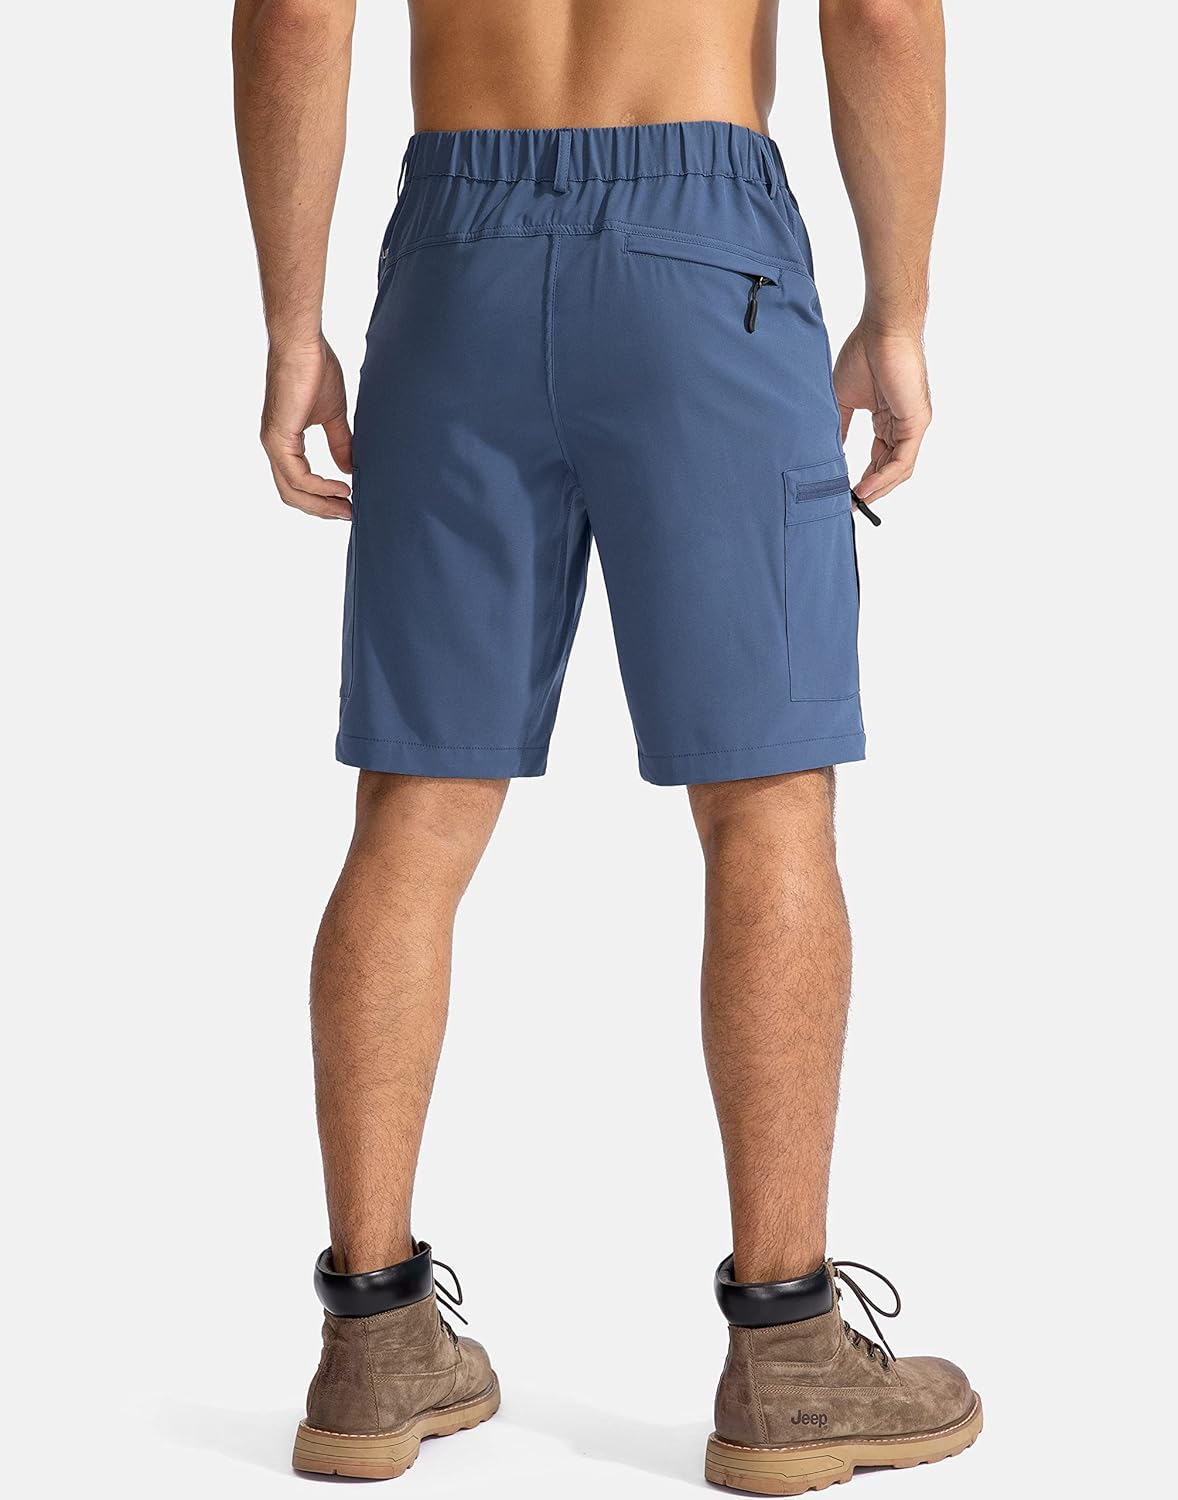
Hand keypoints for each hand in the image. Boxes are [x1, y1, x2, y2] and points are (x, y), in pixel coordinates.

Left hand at [260, 336, 352, 518]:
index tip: (348, 503)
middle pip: (292, 494)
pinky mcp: (278, 437)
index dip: (321, 498)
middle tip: (348, 515)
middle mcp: (274, 445)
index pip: (297, 483)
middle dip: (321, 509)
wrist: (303, 344)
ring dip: (322, 503)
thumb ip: (339, 442)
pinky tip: (341, 487)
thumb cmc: (315, 368)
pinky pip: (298, 476)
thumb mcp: (333, 415)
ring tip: (348, 506)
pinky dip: (320, 487)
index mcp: (284, 440)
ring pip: (293, 490)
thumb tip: (348, 468)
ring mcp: (273, 443)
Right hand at [832, 323, 931, 507]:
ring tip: (855, 503)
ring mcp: (913, 424)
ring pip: (898, 470)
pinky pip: (902, 460)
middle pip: (890, 469)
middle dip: (870, 491)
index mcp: (888, 420)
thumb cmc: (864, 353)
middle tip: (847, 506)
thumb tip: (830, 449)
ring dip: (877, 490)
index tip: (843, 493)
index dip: (863, 479)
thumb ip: (841, 427)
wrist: (881, 329)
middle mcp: (903, 425)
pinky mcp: (917, 421)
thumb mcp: (843, 399)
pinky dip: (884, 478)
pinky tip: (865, 488)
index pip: (879, 459)